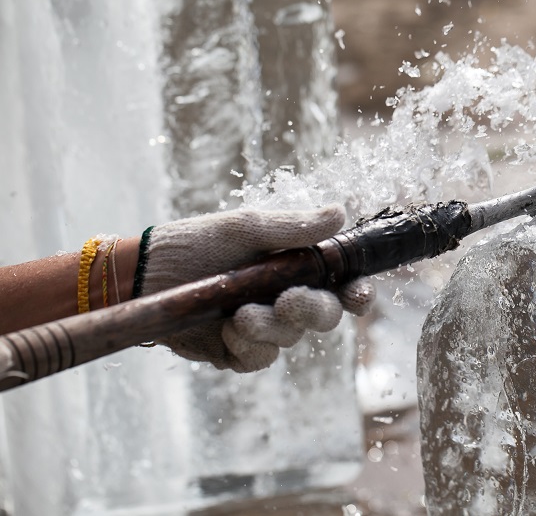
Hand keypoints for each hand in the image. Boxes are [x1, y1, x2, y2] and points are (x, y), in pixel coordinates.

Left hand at [138, 205, 373, 371]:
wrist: (142, 278)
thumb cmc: (192, 245)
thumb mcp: (244, 229)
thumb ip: (293, 228)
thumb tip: (340, 212)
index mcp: (293, 267)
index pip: (340, 283)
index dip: (357, 292)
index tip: (358, 294)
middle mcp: (284, 298)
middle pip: (324, 315)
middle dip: (312, 311)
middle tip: (288, 301)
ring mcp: (263, 327)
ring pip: (289, 339)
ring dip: (269, 328)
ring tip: (237, 315)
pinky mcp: (237, 351)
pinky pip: (259, 359)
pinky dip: (247, 346)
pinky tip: (226, 330)